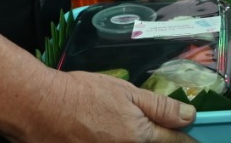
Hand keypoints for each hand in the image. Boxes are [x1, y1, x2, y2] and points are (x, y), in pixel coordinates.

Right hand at [20, 69, 196, 142]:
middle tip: (136, 121)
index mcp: (140, 137)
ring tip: (114, 124)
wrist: (40, 108)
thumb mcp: (126, 92)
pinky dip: (114, 140)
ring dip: (133, 138)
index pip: (175, 141)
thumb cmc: (81, 95)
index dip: (184, 134)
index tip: (188, 130)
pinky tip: (102, 131)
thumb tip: (189, 115)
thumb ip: (160, 106)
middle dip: (157, 137)